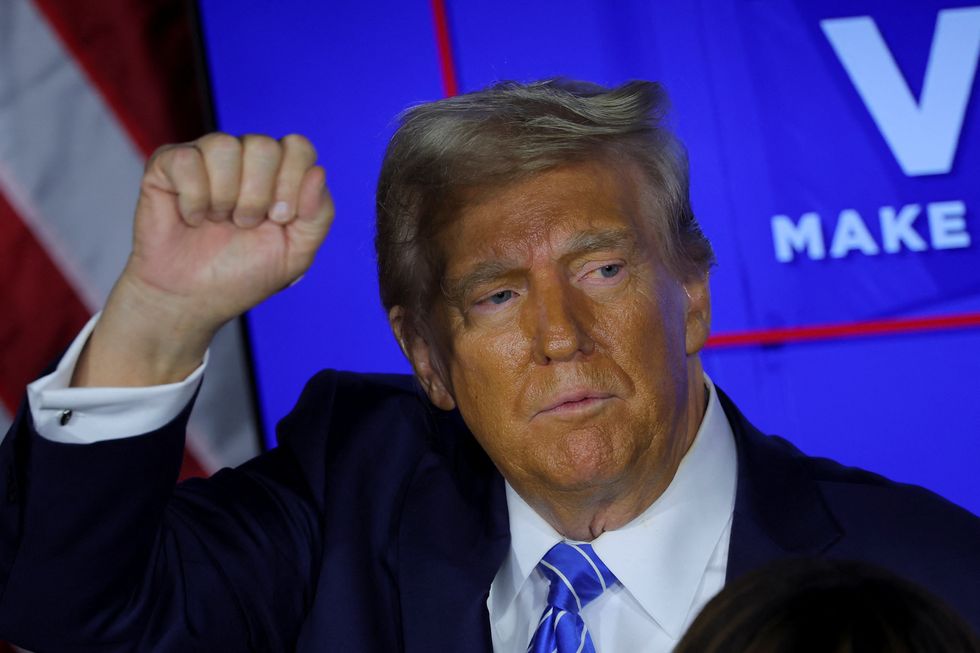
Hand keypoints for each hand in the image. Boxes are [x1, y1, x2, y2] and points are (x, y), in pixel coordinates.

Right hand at [72, 133, 333, 386]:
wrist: (191, 298)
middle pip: (263, 145)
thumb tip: (318, 172)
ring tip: (218, 221)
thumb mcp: (296, 254)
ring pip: (224, 146)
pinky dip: (193, 199)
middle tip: (245, 224)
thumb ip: (319, 215)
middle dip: (257, 195)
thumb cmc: (242, 274)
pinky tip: (192, 218)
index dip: (292, 182)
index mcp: (279, 173)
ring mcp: (206, 157)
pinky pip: (187, 160)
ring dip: (224, 198)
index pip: (298, 147)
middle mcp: (244, 158)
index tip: (279, 219)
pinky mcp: (168, 163)